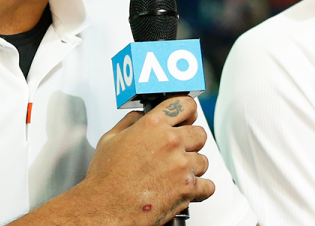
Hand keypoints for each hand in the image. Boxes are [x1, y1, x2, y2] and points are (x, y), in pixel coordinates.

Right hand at [80, 96, 214, 224]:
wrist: (106, 208)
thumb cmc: (106, 178)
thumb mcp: (110, 139)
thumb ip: (130, 122)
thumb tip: (140, 116)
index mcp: (153, 126)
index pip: (185, 105)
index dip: (187, 110)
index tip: (188, 116)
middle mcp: (171, 142)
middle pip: (199, 132)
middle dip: (191, 140)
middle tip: (180, 149)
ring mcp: (181, 165)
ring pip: (203, 160)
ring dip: (192, 167)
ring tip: (175, 173)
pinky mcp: (188, 188)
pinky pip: (208, 185)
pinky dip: (199, 189)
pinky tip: (185, 188)